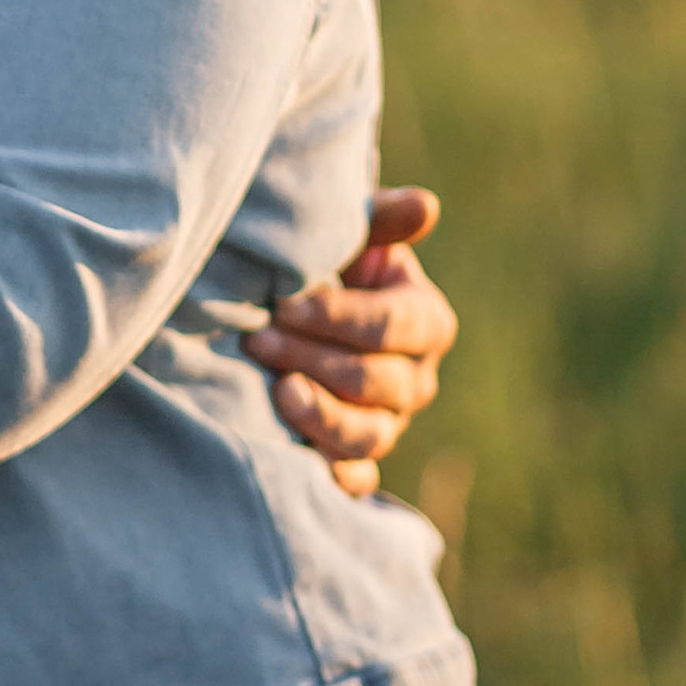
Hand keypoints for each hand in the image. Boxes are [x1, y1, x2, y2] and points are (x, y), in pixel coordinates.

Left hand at [246, 187, 458, 496]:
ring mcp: (389, 423)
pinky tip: (291, 454)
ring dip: (319, 415)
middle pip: (377, 382)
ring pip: (368, 435)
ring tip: (276, 391)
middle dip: (314, 359)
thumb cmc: (323, 262)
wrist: (286, 309)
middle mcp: (416, 379)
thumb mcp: (348, 235)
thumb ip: (380, 221)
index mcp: (426, 320)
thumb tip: (425, 206)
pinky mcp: (357, 458)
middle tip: (259, 339)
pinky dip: (328, 472)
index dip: (339, 316)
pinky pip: (354, 479)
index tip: (285, 303)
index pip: (392, 325)